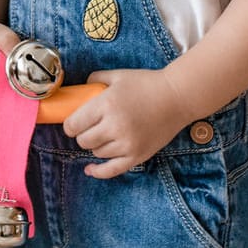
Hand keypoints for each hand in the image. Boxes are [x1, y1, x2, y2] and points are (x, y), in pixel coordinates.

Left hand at [60, 68, 193, 178]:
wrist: (177, 97)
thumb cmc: (146, 84)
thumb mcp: (117, 76)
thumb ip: (94, 80)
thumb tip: (79, 91)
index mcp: (106, 104)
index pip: (73, 125)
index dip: (70, 124)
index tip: (73, 123)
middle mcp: (115, 126)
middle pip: (83, 141)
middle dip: (83, 134)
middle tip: (90, 127)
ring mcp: (127, 144)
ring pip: (97, 153)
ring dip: (96, 145)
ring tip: (106, 134)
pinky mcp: (138, 155)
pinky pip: (111, 170)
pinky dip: (98, 171)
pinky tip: (89, 169)